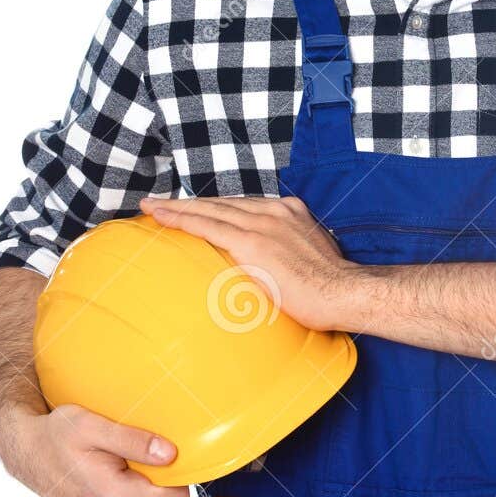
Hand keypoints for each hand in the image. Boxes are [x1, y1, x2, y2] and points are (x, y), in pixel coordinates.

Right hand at [0, 403, 189, 496]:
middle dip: (151, 476)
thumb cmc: (57, 434)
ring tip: (110, 462)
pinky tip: (104, 478)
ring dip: (135, 484)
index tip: (169, 454)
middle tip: (126, 453)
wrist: (26, 451)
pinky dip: (122, 496)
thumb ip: (134, 441)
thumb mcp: (93, 426)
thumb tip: (171, 455)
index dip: (178, 474)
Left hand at [138, 194, 358, 329]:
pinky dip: (180, 218)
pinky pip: (206, 225)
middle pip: (221, 204)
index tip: (197, 210)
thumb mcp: (311, 259)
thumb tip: (276, 271)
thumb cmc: (331, 289)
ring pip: (209, 209)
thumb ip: (289, 255)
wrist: (343, 292)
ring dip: (177, 208)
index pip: (242, 207)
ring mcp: (261, 223)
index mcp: (289, 212)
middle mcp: (274, 211)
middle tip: (160, 204)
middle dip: (189, 204)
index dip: (215, 208)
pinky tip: (160, 217)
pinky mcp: (251, 241)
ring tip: (152, 208)